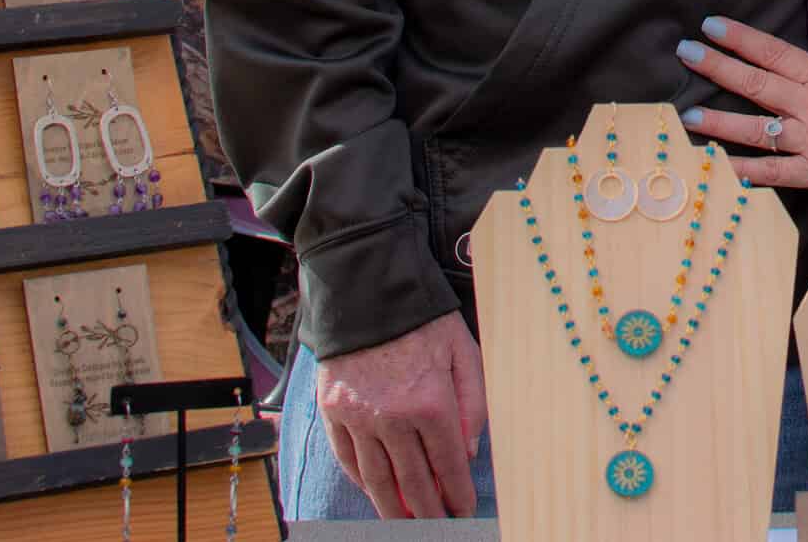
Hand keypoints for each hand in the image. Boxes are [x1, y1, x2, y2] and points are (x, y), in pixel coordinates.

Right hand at [314, 311, 486, 519]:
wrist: (368, 291)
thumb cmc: (423, 319)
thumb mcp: (465, 351)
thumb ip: (474, 403)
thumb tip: (469, 451)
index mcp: (431, 403)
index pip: (448, 465)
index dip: (457, 494)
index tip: (462, 511)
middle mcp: (393, 418)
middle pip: (413, 481)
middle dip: (428, 511)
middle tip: (437, 527)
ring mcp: (359, 417)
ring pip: (377, 479)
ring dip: (392, 508)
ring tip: (405, 524)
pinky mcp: (333, 411)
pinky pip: (348, 458)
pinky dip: (361, 480)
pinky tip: (374, 491)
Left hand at [675, 18, 807, 200]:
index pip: (774, 53)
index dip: (740, 38)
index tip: (712, 25)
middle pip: (756, 83)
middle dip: (717, 66)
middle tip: (686, 52)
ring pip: (757, 129)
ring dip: (719, 121)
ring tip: (688, 114)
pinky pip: (776, 173)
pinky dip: (748, 171)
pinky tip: (722, 167)